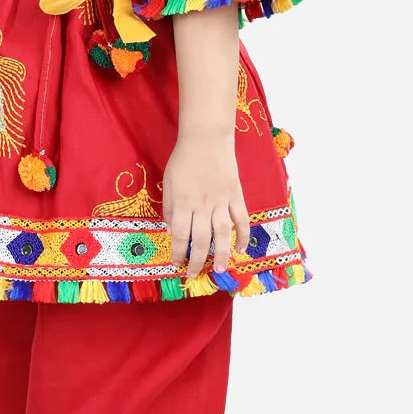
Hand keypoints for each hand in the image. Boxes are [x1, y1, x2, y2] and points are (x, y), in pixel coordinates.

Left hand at [162, 134, 250, 279]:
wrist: (206, 138)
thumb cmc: (183, 160)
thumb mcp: (168, 183)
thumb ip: (171, 209)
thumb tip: (174, 232)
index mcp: (183, 203)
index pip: (180, 236)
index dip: (178, 253)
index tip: (176, 264)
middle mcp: (202, 206)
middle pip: (201, 240)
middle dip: (197, 261)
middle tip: (194, 275)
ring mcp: (222, 201)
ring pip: (223, 234)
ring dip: (222, 254)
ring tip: (222, 270)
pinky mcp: (236, 196)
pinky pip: (241, 219)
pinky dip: (243, 235)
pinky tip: (241, 248)